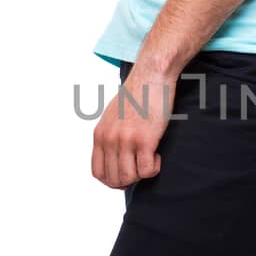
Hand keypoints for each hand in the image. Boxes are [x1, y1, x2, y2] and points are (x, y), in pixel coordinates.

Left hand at [92, 61, 176, 187]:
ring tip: (150, 159)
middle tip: (142, 168)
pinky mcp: (145, 139)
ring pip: (129, 177)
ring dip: (142, 174)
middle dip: (129, 180)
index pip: (98, 172)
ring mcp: (126, 140)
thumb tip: (114, 156)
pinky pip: (146, 170)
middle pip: (113, 179)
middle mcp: (109, 139)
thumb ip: (110, 136)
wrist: (151, 75)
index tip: (126, 175)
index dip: (112, 180)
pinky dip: (154, 168)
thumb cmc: (138, 94)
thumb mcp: (113, 116)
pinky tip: (157, 155)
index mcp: (100, 134)